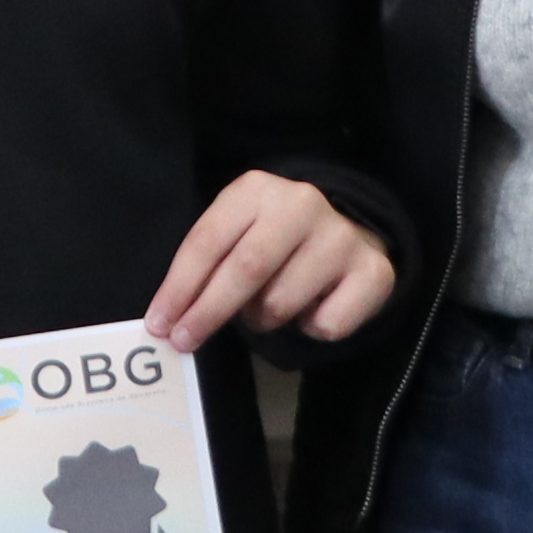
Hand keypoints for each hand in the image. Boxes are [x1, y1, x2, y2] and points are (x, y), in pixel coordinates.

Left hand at [149, 172, 393, 350]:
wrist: (349, 233)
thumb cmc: (274, 242)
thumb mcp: (237, 234)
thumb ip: (208, 265)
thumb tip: (168, 318)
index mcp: (256, 190)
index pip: (208, 241)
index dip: (180, 287)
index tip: (159, 325)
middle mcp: (302, 204)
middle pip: (246, 269)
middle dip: (208, 311)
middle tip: (184, 342)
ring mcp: (342, 236)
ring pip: (282, 302)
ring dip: (264, 319)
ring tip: (270, 306)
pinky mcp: (373, 271)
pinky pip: (326, 325)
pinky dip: (309, 329)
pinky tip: (313, 307)